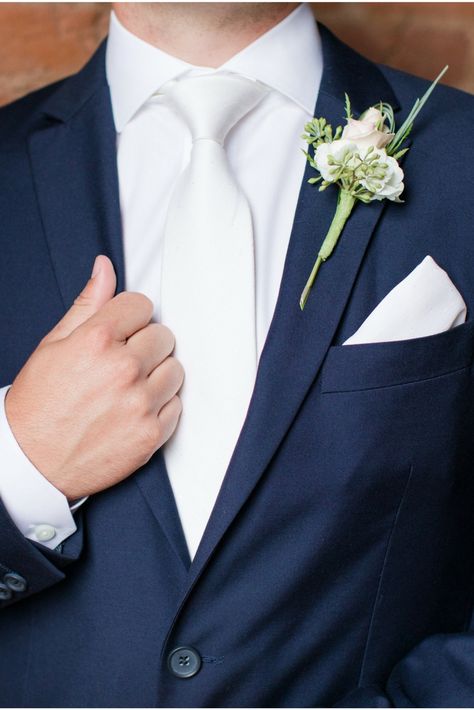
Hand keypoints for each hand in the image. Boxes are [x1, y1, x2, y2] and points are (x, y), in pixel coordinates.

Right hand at [5, 255, 183, 500]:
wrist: (31, 462)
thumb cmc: (38, 404)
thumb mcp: (54, 345)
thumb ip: (87, 304)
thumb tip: (105, 268)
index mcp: (96, 341)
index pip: (142, 306)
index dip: (131, 317)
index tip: (122, 331)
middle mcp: (123, 370)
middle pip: (163, 336)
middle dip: (145, 344)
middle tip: (122, 362)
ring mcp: (140, 404)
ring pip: (175, 370)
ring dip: (157, 374)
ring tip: (129, 387)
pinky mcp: (151, 434)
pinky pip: (176, 405)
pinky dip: (160, 405)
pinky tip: (134, 409)